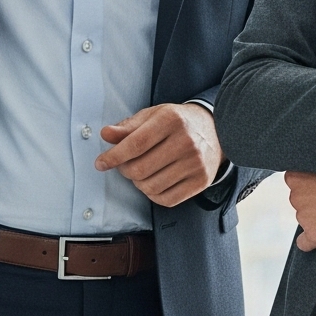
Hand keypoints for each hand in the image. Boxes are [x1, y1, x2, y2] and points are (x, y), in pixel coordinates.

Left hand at [95, 103, 223, 207]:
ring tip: (141, 172)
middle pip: (141, 169)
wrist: (215, 130)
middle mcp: (186, 141)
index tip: (101, 163)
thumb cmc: (178, 123)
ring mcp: (195, 163)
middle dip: (125, 170)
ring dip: (138, 183)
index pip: (135, 144)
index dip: (114, 156)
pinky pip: (167, 199)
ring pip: (151, 187)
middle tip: (125, 165)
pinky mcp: (201, 181)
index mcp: (171, 120)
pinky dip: (153, 195)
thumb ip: (128, 127)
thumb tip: (106, 134)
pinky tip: (153, 182)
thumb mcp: (152, 116)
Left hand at [285, 171, 315, 250]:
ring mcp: (303, 217)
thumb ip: (314, 175)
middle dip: (312, 203)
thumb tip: (315, 182)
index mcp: (297, 178)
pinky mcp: (313, 234)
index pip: (293, 183)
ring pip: (304, 220)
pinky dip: (312, 241)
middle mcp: (296, 197)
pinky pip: (304, 243)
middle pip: (299, 203)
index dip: (307, 187)